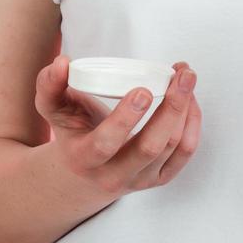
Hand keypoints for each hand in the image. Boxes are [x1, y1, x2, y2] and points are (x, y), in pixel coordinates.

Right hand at [34, 54, 202, 195]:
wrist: (83, 174)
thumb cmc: (71, 132)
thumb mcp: (52, 109)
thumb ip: (50, 84)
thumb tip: (62, 62)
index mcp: (84, 158)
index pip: (106, 144)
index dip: (126, 118)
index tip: (143, 89)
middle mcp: (113, 175)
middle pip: (149, 148)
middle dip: (171, 109)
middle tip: (181, 76)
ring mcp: (139, 179)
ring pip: (171, 148)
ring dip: (185, 109)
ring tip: (186, 77)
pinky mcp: (158, 178)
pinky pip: (184, 153)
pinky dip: (193, 124)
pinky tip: (190, 99)